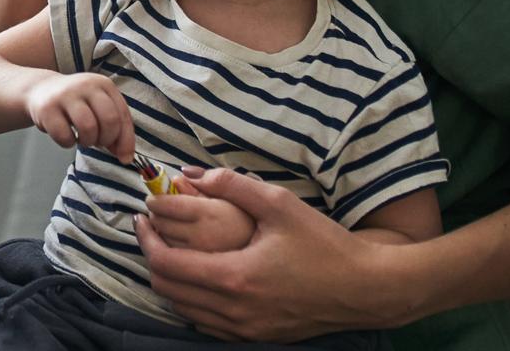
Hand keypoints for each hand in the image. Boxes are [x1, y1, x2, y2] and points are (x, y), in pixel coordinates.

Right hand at [23, 72, 133, 160]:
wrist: (40, 90)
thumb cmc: (76, 103)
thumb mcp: (98, 107)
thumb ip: (116, 128)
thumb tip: (125, 157)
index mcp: (103, 84)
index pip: (122, 116)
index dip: (125, 140)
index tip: (123, 156)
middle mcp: (86, 85)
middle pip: (109, 120)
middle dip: (106, 139)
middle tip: (97, 142)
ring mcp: (65, 94)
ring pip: (88, 127)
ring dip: (88, 141)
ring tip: (82, 138)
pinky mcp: (47, 107)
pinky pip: (64, 135)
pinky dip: (67, 143)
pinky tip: (66, 135)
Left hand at [133, 166, 403, 342]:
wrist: (367, 289)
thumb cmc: (326, 245)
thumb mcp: (279, 204)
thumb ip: (233, 185)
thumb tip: (195, 173)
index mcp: (233, 277)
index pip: (166, 263)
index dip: (146, 238)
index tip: (142, 217)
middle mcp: (232, 310)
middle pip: (167, 289)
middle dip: (152, 257)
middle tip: (152, 230)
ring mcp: (244, 328)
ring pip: (184, 309)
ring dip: (170, 280)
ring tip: (172, 248)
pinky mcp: (256, 336)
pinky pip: (206, 322)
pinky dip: (192, 300)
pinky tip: (200, 276)